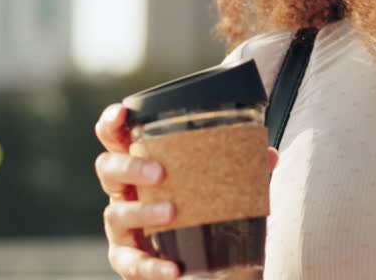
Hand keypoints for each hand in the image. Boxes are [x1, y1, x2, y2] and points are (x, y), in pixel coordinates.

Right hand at [95, 103, 277, 278]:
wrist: (196, 261)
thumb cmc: (196, 208)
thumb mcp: (214, 184)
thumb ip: (237, 168)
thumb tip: (268, 154)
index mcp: (140, 165)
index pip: (116, 138)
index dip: (112, 123)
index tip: (123, 112)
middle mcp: (123, 192)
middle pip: (107, 168)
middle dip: (129, 166)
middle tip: (159, 172)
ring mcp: (121, 227)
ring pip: (116, 214)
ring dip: (142, 211)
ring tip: (171, 211)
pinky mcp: (126, 260)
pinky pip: (132, 264)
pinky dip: (152, 267)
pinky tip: (173, 269)